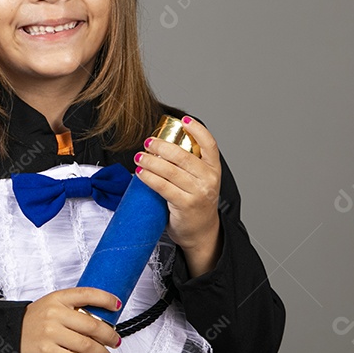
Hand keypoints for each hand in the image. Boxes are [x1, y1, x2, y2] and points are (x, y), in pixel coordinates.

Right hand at [20, 287, 121, 352]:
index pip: (87, 294)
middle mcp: (55, 313)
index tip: (117, 306)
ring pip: (86, 345)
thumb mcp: (52, 306)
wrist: (10, 336)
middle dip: (109, 336)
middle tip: (115, 341)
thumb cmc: (35, 322)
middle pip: (92, 325)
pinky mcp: (46, 351)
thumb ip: (73, 308)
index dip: (105, 299)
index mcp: (58, 298)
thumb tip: (101, 318)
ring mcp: (50, 332)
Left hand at [135, 116, 221, 273]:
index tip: (184, 120)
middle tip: (148, 142)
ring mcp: (198, 193)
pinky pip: (163, 186)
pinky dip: (149, 177)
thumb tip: (163, 145)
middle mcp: (209, 180)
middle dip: (162, 146)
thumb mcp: (200, 181)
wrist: (201, 232)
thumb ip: (189, 165)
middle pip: (183, 156)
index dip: (198, 130)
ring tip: (139, 156)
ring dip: (151, 161)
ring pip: (170, 170)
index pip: (210, 144)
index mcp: (214, 170)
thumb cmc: (196, 202)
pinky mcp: (185, 205)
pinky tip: (140, 172)